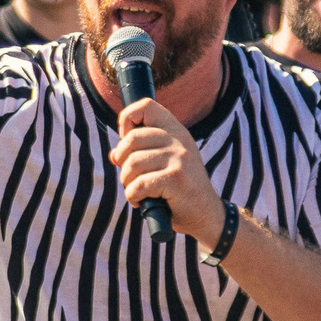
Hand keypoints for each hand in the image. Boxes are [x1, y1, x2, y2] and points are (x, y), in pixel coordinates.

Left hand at [108, 98, 225, 243]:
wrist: (206, 215)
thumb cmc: (180, 190)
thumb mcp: (164, 164)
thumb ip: (141, 154)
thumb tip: (114, 155)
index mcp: (176, 131)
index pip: (146, 106)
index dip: (127, 119)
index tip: (126, 142)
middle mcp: (179, 140)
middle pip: (132, 138)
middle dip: (122, 162)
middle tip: (129, 176)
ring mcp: (179, 158)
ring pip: (132, 163)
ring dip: (127, 182)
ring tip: (136, 192)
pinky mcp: (176, 178)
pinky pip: (139, 184)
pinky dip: (133, 196)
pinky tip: (140, 202)